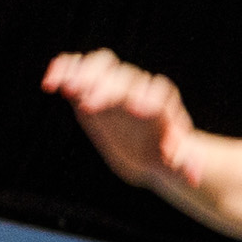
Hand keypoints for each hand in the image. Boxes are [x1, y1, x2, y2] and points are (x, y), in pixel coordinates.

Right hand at [44, 49, 205, 189]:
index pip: (157, 93)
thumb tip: (191, 176)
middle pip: (124, 77)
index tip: (137, 110)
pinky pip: (77, 66)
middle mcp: (136, 86)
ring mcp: (113, 81)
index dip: (148, 98)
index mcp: (161, 102)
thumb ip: (183, 164)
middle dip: (107, 88)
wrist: (144, 143)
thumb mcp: (174, 160)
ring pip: (102, 64)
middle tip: (89, 106)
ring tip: (67, 90)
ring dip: (84, 74)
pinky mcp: (91, 83)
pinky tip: (50, 84)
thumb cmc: (161, 150)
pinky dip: (63, 69)